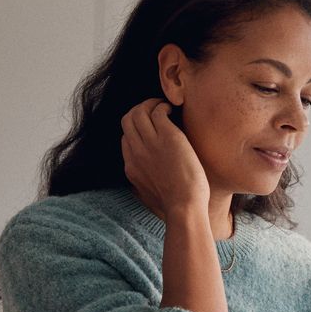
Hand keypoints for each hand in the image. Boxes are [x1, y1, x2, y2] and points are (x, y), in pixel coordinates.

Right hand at [120, 98, 209, 216]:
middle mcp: (137, 152)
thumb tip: (148, 187)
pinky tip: (173, 110)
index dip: (136, 130)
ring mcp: (151, 143)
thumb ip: (145, 186)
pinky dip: (163, 106)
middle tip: (154, 110)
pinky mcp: (168, 137)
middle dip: (139, 110)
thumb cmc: (176, 207)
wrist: (184, 208)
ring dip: (150, 104)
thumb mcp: (150, 197)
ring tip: (164, 106)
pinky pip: (157, 111)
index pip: (125, 139)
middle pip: (127, 120)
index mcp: (131, 167)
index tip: (150, 129)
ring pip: (138, 112)